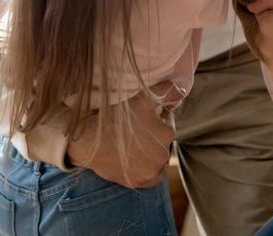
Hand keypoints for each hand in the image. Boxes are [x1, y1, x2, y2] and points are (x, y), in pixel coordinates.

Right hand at [66, 80, 181, 187]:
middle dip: (153, 133)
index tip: (142, 114)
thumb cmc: (117, 118)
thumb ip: (167, 91)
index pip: (167, 120)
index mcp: (168, 132)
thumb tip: (182, 90)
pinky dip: (148, 170)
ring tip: (134, 143)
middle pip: (162, 139)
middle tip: (136, 128)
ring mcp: (151, 170)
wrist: (90, 142)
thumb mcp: (144, 98)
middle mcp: (163, 154)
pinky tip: (139, 161)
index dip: (156, 114)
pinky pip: (151, 177)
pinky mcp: (138, 182)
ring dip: (151, 151)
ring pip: (157, 158)